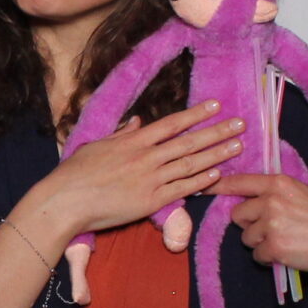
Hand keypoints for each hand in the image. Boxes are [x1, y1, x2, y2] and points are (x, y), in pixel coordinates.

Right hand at [42, 102, 245, 240]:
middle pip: (189, 141)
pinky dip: (200, 181)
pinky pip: (182, 188)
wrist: (66, 200)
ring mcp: (151, 178)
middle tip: (241, 124)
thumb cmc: (75, 173)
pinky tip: (217, 174)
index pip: (172, 124)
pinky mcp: (151, 201)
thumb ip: (121, 134)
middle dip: (217, 132)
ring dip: (217, 154)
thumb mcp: (97, 145)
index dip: (196, 115)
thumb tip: (137, 121)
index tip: (215, 106)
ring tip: (237, 146)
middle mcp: (146, 156)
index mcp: (133, 140)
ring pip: (191, 163)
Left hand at [213, 173, 307, 282]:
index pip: (240, 182)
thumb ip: (276, 195)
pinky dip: (268, 258)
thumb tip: (247, 201)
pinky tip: (288, 253)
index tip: (201, 185)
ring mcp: (272, 223)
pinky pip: (256, 255)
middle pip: (238, 214)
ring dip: (260, 243)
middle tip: (275, 230)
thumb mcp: (302, 195)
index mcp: (279, 183)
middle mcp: (272, 200)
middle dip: (250, 225)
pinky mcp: (273, 246)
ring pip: (246, 237)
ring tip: (287, 241)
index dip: (218, 185)